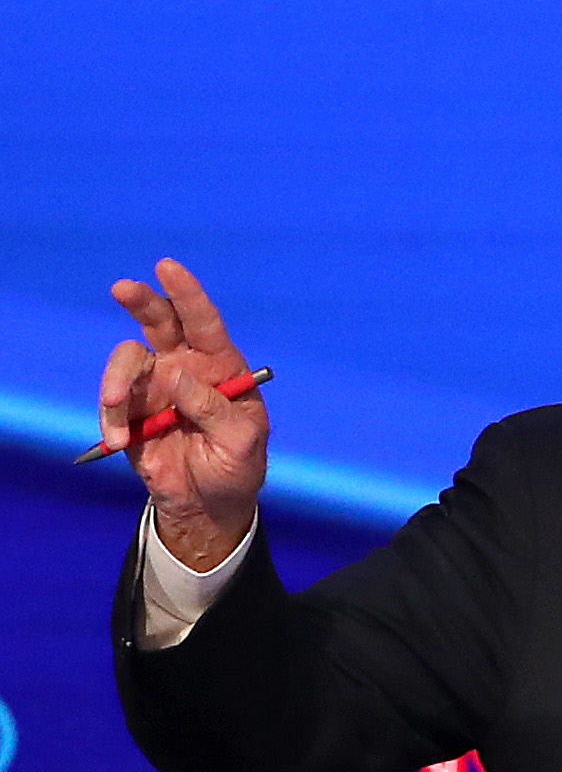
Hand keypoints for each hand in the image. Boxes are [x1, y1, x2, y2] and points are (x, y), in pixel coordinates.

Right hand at [99, 259, 264, 569]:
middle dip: (142, 301)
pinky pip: (112, 399)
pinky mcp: (131, 407)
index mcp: (222, 368)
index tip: (168, 267)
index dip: (188, 294)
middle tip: (124, 289)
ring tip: (121, 419)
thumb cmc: (236, 468)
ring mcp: (155, 384)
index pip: (206, 323)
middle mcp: (186, 366)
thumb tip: (176, 375)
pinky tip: (120, 442)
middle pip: (160, 321)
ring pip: (127, 359)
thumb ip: (213, 409)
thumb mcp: (240, 443)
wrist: (207, 504)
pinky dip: (110, 417)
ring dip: (118, 382)